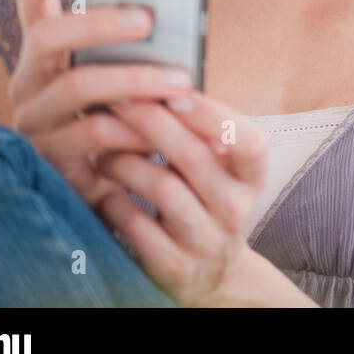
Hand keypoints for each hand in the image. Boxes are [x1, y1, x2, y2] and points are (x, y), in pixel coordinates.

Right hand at [8, 0, 196, 207]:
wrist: (107, 196)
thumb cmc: (121, 120)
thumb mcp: (124, 78)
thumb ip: (135, 45)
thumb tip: (176, 1)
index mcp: (44, 52)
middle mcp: (29, 81)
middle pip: (47, 36)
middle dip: (97, 21)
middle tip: (147, 17)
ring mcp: (35, 122)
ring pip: (77, 87)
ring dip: (134, 78)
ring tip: (182, 77)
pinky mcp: (51, 162)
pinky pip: (96, 138)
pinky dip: (138, 129)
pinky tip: (171, 127)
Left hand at [92, 91, 268, 307]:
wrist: (212, 275)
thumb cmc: (207, 201)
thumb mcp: (222, 170)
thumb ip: (203, 134)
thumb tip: (159, 79)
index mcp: (253, 177)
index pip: (247, 140)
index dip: (212, 115)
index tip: (175, 91)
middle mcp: (237, 209)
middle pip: (193, 157)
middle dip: (151, 122)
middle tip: (117, 99)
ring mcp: (208, 241)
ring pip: (161, 188)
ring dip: (124, 161)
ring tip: (101, 148)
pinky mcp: (175, 267)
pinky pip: (136, 225)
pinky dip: (114, 202)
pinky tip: (103, 190)